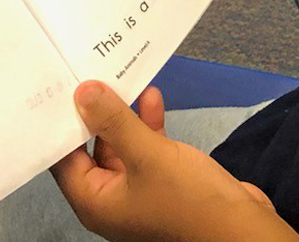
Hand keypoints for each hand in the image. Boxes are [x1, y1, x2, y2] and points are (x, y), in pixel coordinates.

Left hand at [51, 82, 298, 241]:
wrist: (240, 228)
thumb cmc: (187, 198)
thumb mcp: (148, 154)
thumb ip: (114, 122)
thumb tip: (81, 91)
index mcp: (94, 202)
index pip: (62, 158)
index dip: (60, 123)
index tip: (58, 86)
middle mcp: (110, 198)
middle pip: (91, 149)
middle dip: (94, 113)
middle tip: (86, 73)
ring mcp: (137, 191)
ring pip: (121, 146)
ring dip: (124, 116)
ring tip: (121, 78)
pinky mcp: (162, 182)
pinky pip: (146, 150)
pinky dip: (148, 125)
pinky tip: (152, 97)